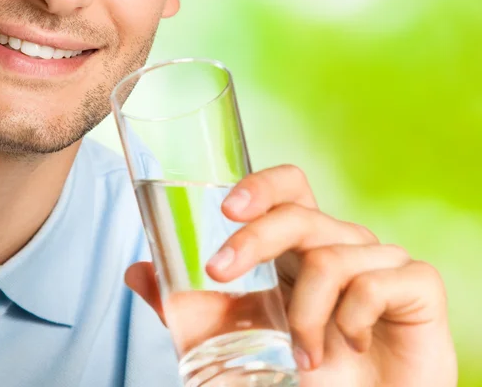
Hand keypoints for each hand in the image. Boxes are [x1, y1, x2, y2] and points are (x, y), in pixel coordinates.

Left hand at [126, 166, 457, 386]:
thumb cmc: (306, 374)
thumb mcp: (238, 338)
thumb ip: (190, 307)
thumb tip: (135, 272)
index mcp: (300, 245)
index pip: (289, 187)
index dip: (262, 185)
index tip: (225, 207)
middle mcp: (340, 242)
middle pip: (300, 212)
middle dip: (254, 238)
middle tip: (219, 271)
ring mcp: (380, 259)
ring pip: (332, 256)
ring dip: (304, 313)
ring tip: (303, 356)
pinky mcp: (416, 283)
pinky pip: (376, 283)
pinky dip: (352, 322)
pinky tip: (351, 346)